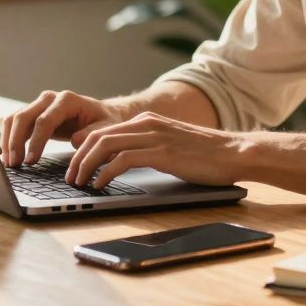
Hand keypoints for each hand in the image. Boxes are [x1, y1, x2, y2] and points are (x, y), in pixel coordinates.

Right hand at [0, 90, 127, 166]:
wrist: (100, 114)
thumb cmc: (103, 122)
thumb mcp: (104, 129)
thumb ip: (90, 134)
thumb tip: (75, 141)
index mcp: (67, 100)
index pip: (44, 120)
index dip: (36, 141)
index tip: (31, 161)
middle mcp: (49, 98)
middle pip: (24, 117)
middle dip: (16, 141)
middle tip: (15, 164)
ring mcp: (39, 105)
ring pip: (15, 119)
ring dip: (8, 140)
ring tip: (9, 163)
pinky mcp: (33, 114)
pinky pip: (14, 124)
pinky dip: (8, 138)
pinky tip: (4, 154)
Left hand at [66, 111, 247, 189]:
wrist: (234, 153)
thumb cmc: (206, 155)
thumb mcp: (171, 145)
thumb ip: (149, 147)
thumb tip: (124, 163)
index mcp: (147, 121)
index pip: (103, 130)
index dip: (83, 148)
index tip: (75, 165)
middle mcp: (147, 124)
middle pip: (97, 136)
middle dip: (78, 158)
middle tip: (70, 177)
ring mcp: (154, 136)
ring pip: (104, 145)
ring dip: (86, 166)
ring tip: (79, 183)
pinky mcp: (161, 152)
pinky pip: (122, 160)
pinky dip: (105, 173)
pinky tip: (100, 185)